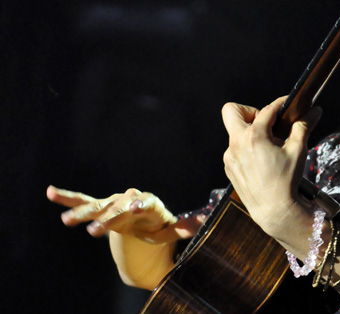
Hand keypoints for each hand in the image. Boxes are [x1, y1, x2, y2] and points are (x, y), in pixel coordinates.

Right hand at [47, 186, 201, 243]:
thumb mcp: (170, 229)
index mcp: (149, 204)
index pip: (144, 203)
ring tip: (66, 221)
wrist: (142, 217)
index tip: (132, 209)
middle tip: (95, 230)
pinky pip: (83, 200)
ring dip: (82, 213)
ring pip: (97, 206)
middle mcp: (129, 199)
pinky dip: (68, 197)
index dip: (139, 206)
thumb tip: (206, 220)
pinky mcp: (100, 205)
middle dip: (107, 219)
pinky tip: (50, 192)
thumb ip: (184, 226)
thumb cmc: (157, 224)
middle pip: (117, 208)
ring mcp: (113, 202)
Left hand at [221, 96, 321, 238]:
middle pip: (232, 111)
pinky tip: (261, 161)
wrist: (275, 210)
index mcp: (254, 136)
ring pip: (234, 132)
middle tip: (265, 123)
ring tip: (268, 146)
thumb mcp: (298, 150)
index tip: (288, 103)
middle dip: (248, 111)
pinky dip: (247, 149)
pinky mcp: (229, 168)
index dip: (280, 104)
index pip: (267, 110)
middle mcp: (236, 144)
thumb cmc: (287, 180)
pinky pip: (235, 149)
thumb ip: (304, 126)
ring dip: (249, 133)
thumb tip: (315, 110)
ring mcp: (230, 156)